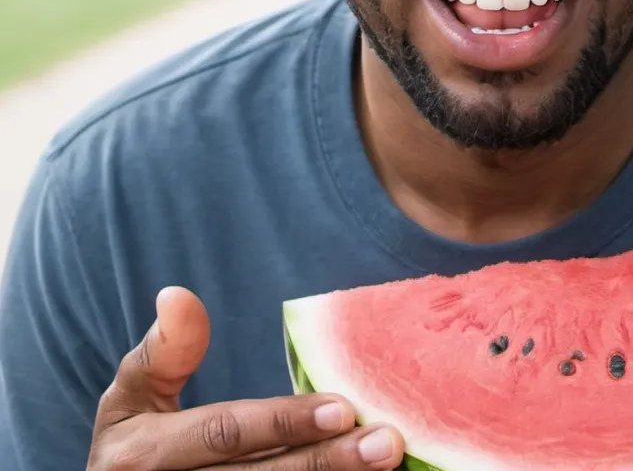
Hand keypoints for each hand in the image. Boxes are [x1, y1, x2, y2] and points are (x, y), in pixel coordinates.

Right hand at [87, 286, 404, 469]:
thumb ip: (162, 352)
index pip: (225, 435)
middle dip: (327, 462)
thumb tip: (176, 294)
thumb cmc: (132, 447)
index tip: (344, 406)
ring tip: (387, 461)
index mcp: (142, 458)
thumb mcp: (129, 398)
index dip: (284, 422)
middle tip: (388, 441)